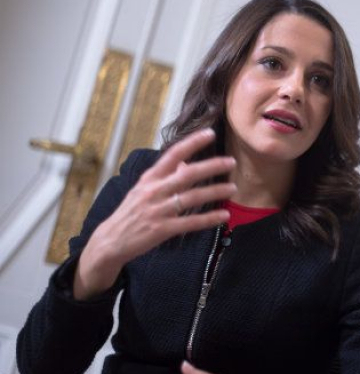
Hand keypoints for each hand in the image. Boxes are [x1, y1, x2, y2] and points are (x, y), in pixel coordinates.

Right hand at [74, 129, 236, 299]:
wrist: (111, 240)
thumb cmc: (130, 212)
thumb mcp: (143, 189)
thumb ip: (164, 175)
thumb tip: (184, 162)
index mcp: (150, 178)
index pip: (173, 154)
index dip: (192, 143)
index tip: (210, 133)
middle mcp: (154, 191)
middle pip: (187, 174)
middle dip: (212, 166)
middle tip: (231, 162)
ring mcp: (158, 210)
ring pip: (193, 197)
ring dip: (215, 191)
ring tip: (233, 188)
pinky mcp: (162, 229)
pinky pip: (191, 223)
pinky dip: (209, 218)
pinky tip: (224, 215)